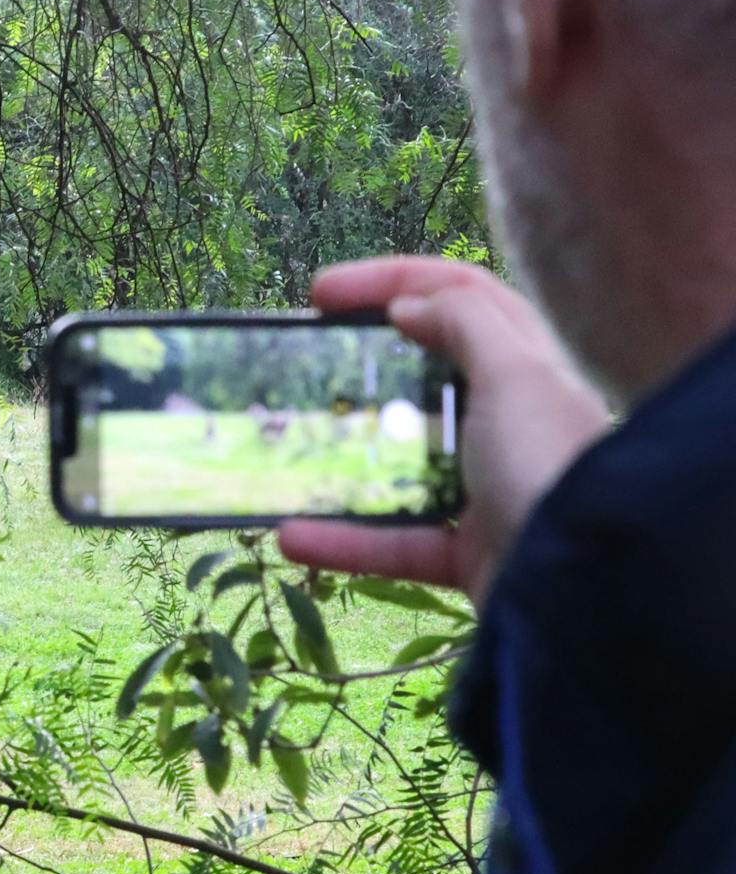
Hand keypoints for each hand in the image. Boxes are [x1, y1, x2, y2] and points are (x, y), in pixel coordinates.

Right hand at [278, 257, 610, 607]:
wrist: (586, 593)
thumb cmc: (551, 466)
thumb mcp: (513, 375)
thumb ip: (463, 322)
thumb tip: (408, 305)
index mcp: (528, 367)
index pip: (460, 294)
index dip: (391, 280)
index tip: (321, 292)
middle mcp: (510, 422)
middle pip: (426, 372)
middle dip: (360, 364)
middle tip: (304, 359)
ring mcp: (488, 490)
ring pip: (401, 462)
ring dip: (339, 460)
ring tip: (287, 448)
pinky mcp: (468, 553)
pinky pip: (394, 541)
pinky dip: (344, 540)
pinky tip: (292, 536)